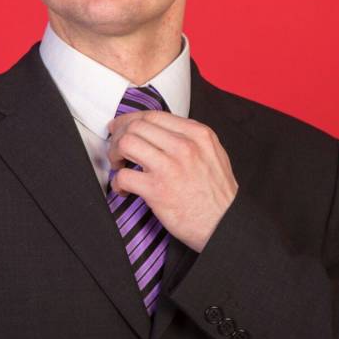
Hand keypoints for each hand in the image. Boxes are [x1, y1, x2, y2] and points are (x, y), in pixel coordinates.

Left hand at [106, 111, 238, 252]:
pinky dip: (118, 182)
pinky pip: (124, 176)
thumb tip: (160, 132)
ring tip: (119, 164)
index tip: (123, 127)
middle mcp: (183, 146)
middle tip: (116, 148)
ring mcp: (170, 167)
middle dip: (119, 135)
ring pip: (127, 143)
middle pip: (136, 126)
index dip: (131, 120)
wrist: (224, 223)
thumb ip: (190, 138)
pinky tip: (123, 188)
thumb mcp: (213, 153)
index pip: (153, 115)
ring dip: (115, 153)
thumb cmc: (218, 194)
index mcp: (197, 135)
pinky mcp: (157, 190)